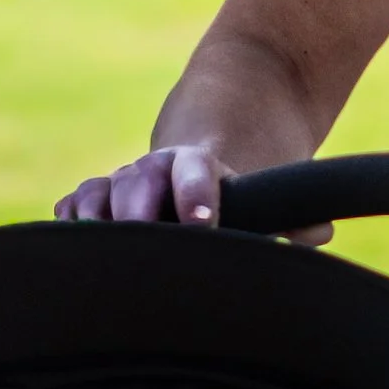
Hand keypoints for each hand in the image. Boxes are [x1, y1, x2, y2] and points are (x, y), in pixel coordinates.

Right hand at [55, 145, 334, 242]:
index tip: (203, 222)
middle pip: (139, 181)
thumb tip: (319, 232)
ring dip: (96, 217)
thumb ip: (293, 216)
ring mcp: (124, 179)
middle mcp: (157, 167)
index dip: (197, 193)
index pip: (198, 172)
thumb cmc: (240, 187)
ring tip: (100, 249)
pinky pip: (75, 202)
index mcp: (202, 164)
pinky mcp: (98, 195)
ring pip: (101, 190)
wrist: (211, 138)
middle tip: (141, 243)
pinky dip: (68, 219)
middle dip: (137, 211)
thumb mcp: (268, 191)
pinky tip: (69, 243)